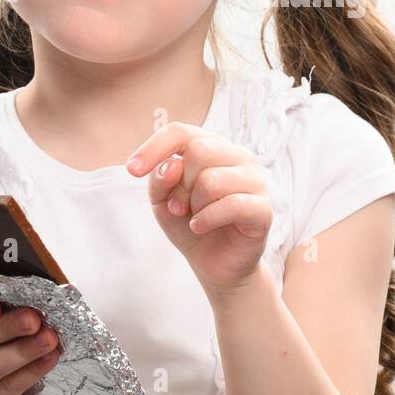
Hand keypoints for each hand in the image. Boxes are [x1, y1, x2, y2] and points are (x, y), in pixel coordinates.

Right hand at [0, 294, 60, 394]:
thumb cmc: (6, 345)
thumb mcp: (5, 323)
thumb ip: (16, 305)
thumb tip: (58, 289)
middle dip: (6, 327)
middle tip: (34, 318)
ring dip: (23, 351)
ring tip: (50, 339)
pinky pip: (8, 387)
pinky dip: (32, 371)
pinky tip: (51, 358)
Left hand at [126, 123, 271, 293]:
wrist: (215, 263)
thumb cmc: (191, 223)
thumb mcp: (162, 201)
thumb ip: (160, 179)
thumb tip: (172, 165)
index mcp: (213, 147)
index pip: (181, 132)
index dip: (154, 147)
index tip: (132, 171)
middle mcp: (237, 157)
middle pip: (198, 151)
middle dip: (179, 185)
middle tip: (178, 207)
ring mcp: (254, 180)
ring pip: (212, 179)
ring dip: (194, 204)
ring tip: (194, 217)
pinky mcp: (263, 208)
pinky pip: (231, 204)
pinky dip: (206, 219)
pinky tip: (200, 226)